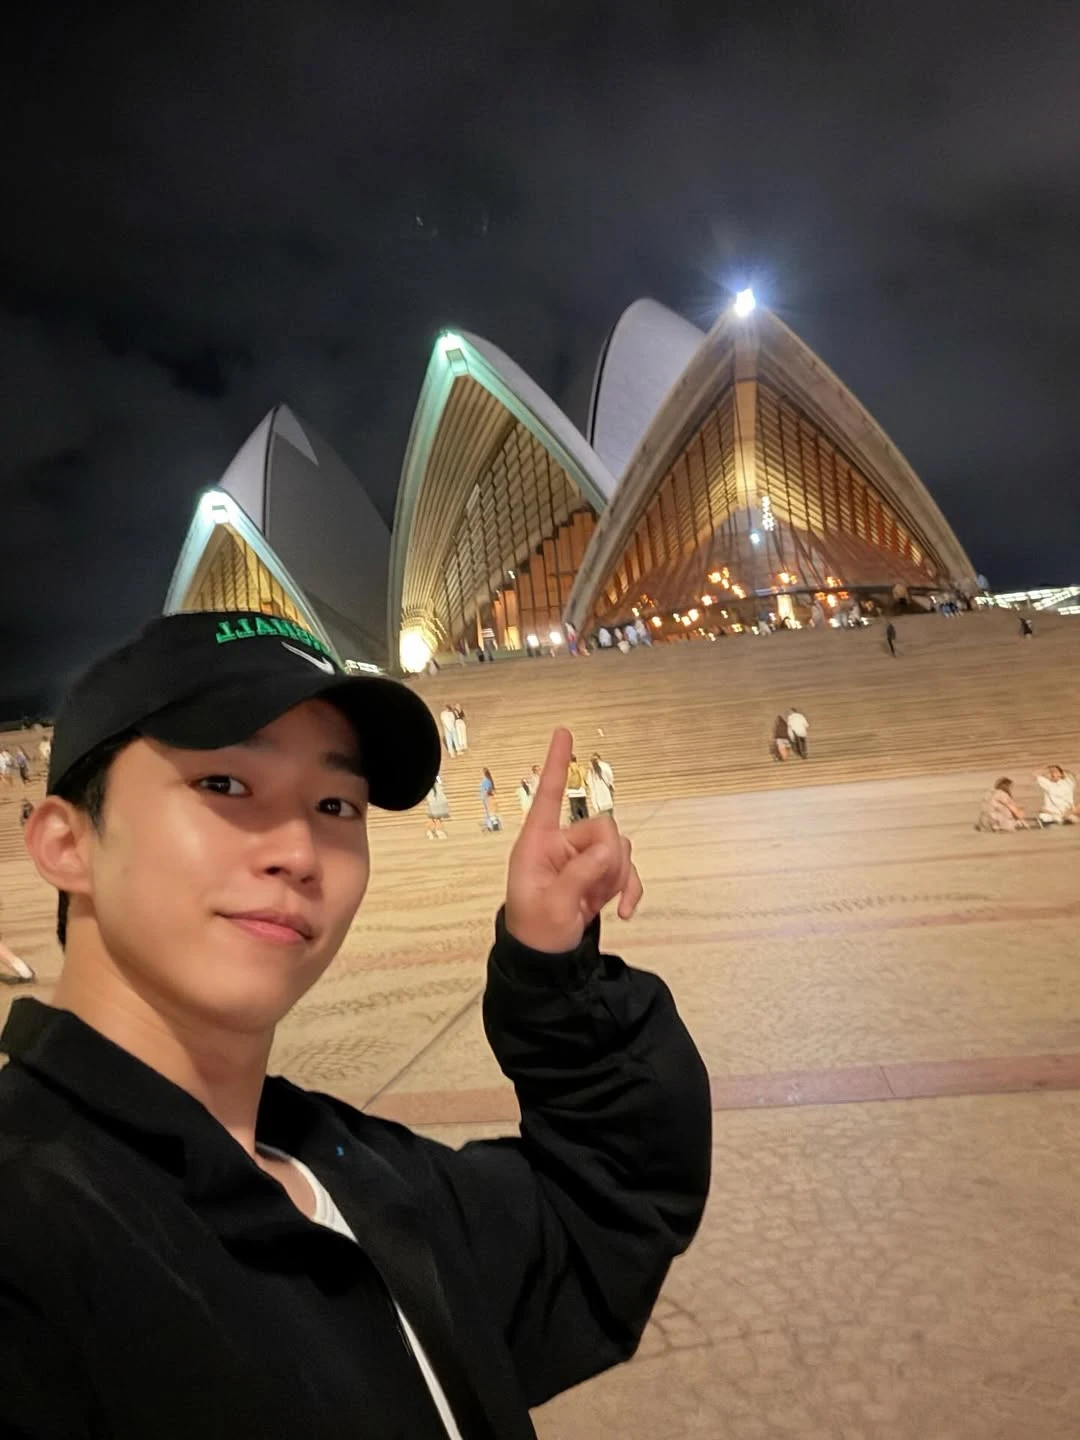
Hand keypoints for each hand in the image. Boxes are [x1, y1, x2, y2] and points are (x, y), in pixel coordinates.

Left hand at [505, 727, 641, 953]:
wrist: (548, 963)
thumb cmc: (536, 932)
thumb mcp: (554, 904)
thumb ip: (581, 872)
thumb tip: (611, 848)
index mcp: (538, 843)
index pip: (548, 795)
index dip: (556, 763)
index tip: (563, 732)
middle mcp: (561, 845)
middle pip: (602, 827)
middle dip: (608, 860)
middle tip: (596, 889)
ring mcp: (583, 860)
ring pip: (619, 848)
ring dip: (619, 877)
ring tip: (601, 903)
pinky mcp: (599, 876)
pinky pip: (626, 869)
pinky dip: (630, 888)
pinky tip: (624, 911)